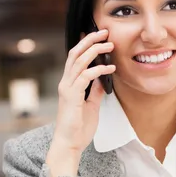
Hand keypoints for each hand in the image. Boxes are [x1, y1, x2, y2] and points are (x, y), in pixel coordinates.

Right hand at [52, 28, 114, 154]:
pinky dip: (98, 70)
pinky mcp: (71, 96)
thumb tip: (102, 80)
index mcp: (69, 84)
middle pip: (75, 53)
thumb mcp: (91, 106)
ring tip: (109, 45)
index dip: (86, 45)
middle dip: (89, 40)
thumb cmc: (78, 128)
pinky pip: (85, 77)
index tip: (100, 37)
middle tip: (105, 32)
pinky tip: (109, 68)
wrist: (70, 144)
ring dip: (95, 51)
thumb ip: (95, 92)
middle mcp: (66, 83)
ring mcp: (67, 89)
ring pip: (79, 61)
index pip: (76, 58)